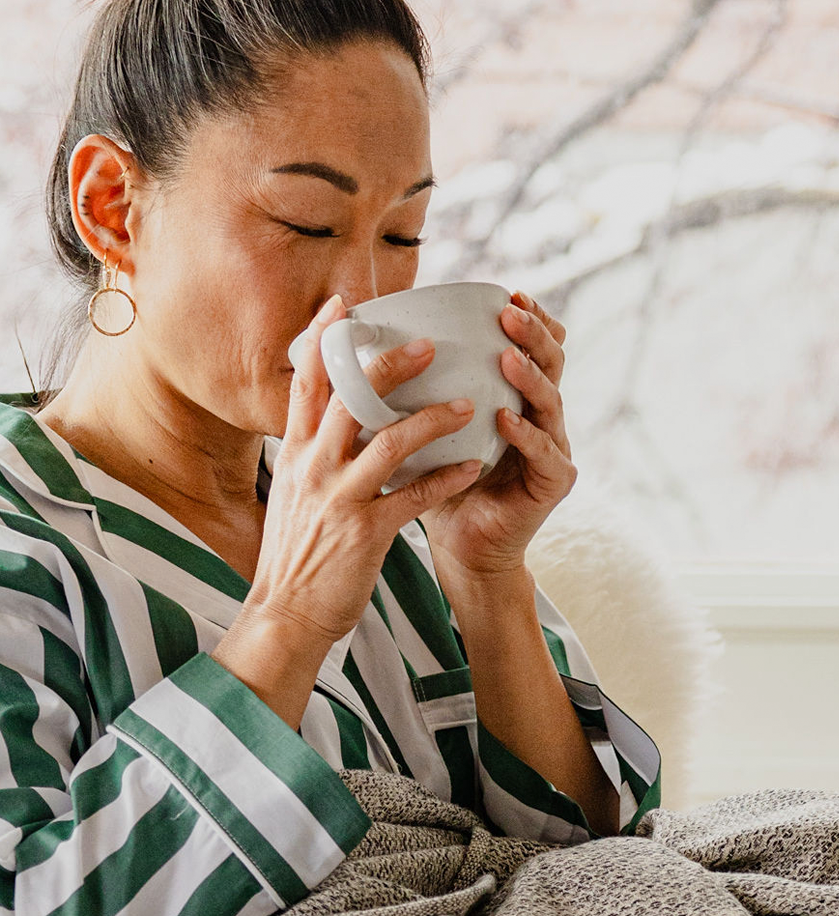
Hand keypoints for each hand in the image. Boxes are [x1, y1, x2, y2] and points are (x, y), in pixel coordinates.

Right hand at [241, 294, 484, 649]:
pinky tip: (473, 466)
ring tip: (468, 404)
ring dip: (432, 419)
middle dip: (389, 365)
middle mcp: (312, 467)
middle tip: (429, 342)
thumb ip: (315, 452)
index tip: (346, 303)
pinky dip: (444, 479)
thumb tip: (334, 416)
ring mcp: (338, 499)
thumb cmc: (300, 553)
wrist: (287, 613)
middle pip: (349, 399)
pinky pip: (411, 498)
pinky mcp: (364, 533)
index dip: (324, 339)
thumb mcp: (297, 491)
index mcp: (296, 453)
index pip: (306, 383)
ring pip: (387, 443)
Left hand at [418, 291, 575, 580]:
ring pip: (551, 403)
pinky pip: (545, 454)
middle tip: (509, 312)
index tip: (506, 292)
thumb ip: (410, 388)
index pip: (531, 347)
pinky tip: (507, 419)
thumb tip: (354, 340)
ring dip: (529, 377)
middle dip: (533, 334)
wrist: (461, 548)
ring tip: (508, 358)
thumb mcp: (423, 428)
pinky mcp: (552, 484)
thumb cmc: (438, 486)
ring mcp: (552, 449)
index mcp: (515, 398)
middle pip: (550, 363)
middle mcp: (541, 418)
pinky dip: (526, 436)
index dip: (529, 318)